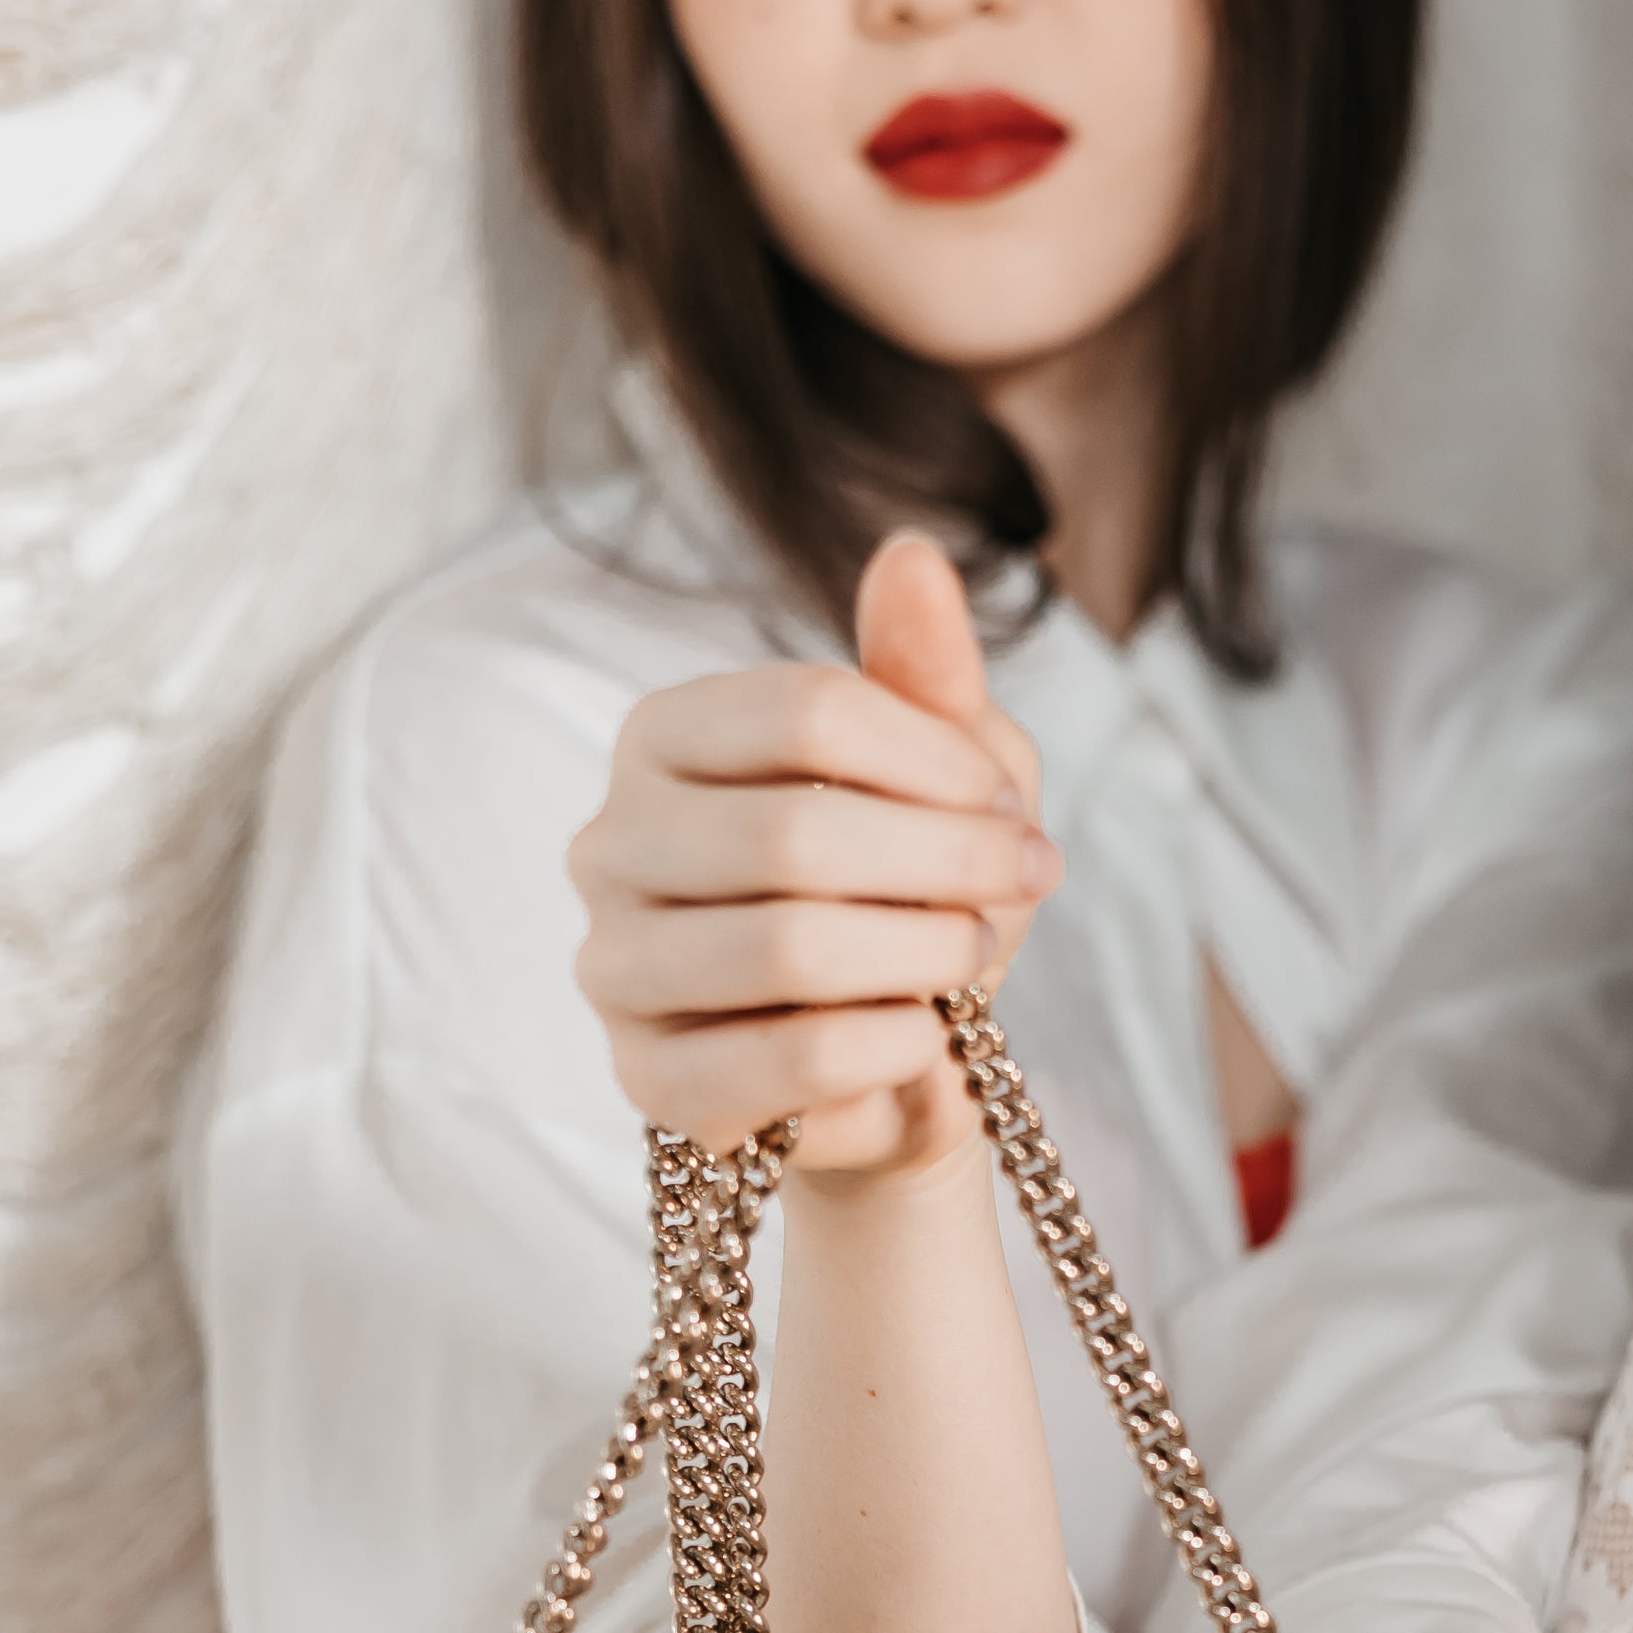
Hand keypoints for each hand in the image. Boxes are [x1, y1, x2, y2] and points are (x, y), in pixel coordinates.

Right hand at [569, 532, 1062, 1167]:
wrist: (894, 1066)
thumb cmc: (908, 900)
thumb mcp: (945, 774)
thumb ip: (924, 670)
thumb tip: (913, 552)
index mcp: (665, 737)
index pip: (808, 711)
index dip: (936, 758)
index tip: (1007, 806)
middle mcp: (610, 843)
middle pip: (795, 831)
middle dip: (946, 860)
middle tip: (1021, 882)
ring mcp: (614, 966)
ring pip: (790, 946)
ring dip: (925, 952)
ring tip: (971, 955)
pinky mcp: (649, 1081)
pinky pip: (794, 1055)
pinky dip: (894, 1041)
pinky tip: (921, 1032)